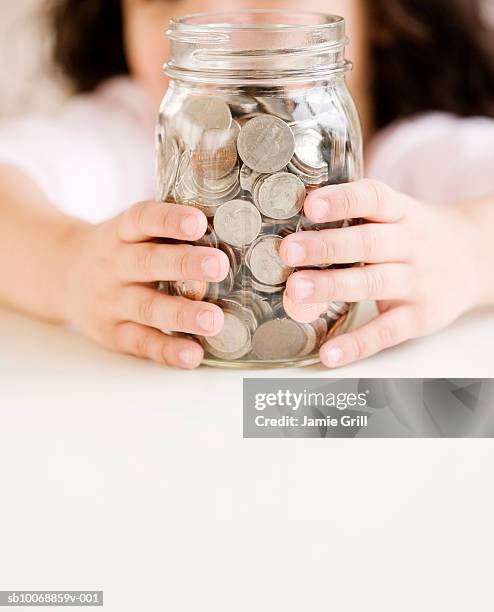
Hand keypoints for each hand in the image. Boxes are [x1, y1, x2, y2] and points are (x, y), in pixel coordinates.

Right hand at [64, 201, 228, 368]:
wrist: (62, 275)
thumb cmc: (117, 250)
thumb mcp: (129, 230)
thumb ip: (166, 228)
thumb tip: (227, 224)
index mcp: (121, 233)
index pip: (143, 219)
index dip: (169, 220)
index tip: (197, 222)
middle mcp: (115, 265)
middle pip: (148, 263)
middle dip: (184, 264)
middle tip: (218, 266)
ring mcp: (112, 301)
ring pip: (147, 307)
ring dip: (182, 314)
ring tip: (213, 320)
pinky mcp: (113, 333)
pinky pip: (141, 343)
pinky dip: (167, 351)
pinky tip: (193, 355)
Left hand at [280, 179, 479, 367]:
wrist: (473, 260)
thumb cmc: (416, 236)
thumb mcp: (398, 213)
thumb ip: (357, 214)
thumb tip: (293, 220)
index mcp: (401, 213)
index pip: (373, 199)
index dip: (342, 201)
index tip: (310, 205)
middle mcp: (411, 244)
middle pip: (367, 243)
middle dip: (326, 247)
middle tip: (288, 250)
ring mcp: (416, 282)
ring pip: (372, 283)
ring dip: (332, 286)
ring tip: (295, 290)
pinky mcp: (418, 318)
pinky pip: (385, 332)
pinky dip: (356, 345)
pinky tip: (328, 353)